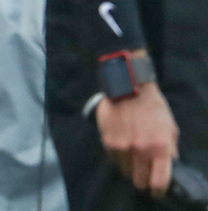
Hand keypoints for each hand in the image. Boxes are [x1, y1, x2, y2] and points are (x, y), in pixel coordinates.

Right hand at [95, 78, 179, 195]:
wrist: (128, 87)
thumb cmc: (153, 107)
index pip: (159, 182)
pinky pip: (113, 159)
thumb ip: (170, 150)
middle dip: (143, 179)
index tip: (157, 190)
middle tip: (144, 172)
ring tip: (132, 154)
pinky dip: (118, 156)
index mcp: (160, 148)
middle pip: (139, 181)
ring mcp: (121, 147)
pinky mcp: (107, 141)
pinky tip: (123, 144)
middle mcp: (140, 150)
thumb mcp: (170, 128)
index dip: (158, 190)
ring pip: (125, 171)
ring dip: (129, 166)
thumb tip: (168, 167)